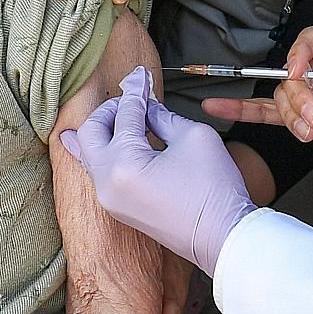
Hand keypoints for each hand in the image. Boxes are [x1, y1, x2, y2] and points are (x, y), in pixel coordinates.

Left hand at [61, 68, 256, 275]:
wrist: (223, 239)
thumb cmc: (214, 189)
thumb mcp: (194, 136)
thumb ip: (163, 116)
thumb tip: (147, 107)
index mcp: (124, 164)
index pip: (125, 114)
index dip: (136, 90)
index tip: (141, 74)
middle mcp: (107, 184)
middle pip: (90, 132)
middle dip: (108, 110)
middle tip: (132, 99)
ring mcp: (110, 200)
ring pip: (88, 154)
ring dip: (103, 131)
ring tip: (119, 113)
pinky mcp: (119, 209)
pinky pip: (98, 173)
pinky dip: (102, 152)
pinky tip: (102, 140)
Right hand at [201, 26, 312, 174]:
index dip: (301, 54)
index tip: (299, 74)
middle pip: (293, 71)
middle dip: (298, 97)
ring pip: (283, 96)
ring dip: (291, 116)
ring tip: (309, 132)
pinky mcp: (306, 118)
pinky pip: (270, 113)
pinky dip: (245, 111)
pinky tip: (219, 107)